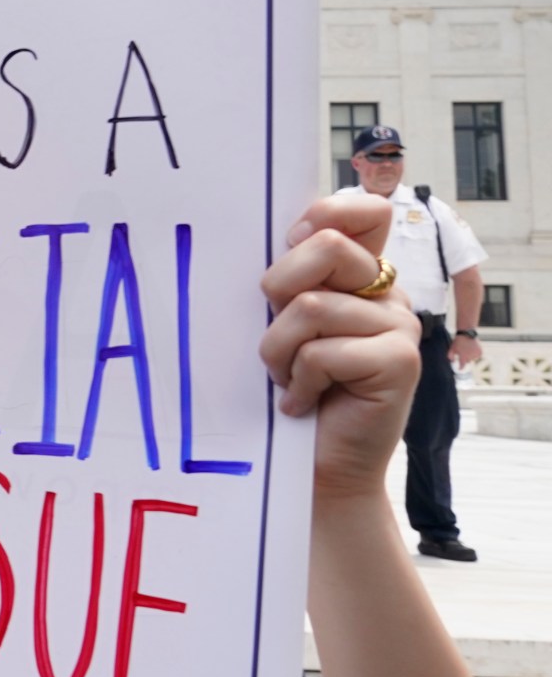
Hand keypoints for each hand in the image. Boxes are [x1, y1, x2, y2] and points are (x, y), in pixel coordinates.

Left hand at [259, 195, 420, 505]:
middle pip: (327, 245)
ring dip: (279, 352)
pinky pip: (322, 352)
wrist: (317, 466)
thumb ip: (291, 279)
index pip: (362, 210)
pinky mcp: (400, 362)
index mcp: (361, 274)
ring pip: (310, 307)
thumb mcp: (283, 324)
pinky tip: (303, 403)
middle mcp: (388, 293)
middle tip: (279, 337)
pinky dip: (299, 383)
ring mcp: (400, 326)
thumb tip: (286, 231)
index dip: (323, 215)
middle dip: (277, 290)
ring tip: (288, 380)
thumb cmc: (291, 389)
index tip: (291, 250)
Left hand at [448, 334, 481, 371]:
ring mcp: (476, 354)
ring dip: (470, 356)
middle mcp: (470, 356)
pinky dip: (475, 354)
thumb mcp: (452, 349)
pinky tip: (472, 348)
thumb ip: (450, 356)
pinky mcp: (480, 352)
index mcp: (463, 356)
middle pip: (467, 361)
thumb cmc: (458, 342)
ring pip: (472, 358)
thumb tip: (452, 361)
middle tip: (463, 352)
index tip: (460, 369)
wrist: (467, 334)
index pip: (462, 365)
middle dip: (465, 358)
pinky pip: (477, 356)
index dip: (461, 368)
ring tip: (467, 348)